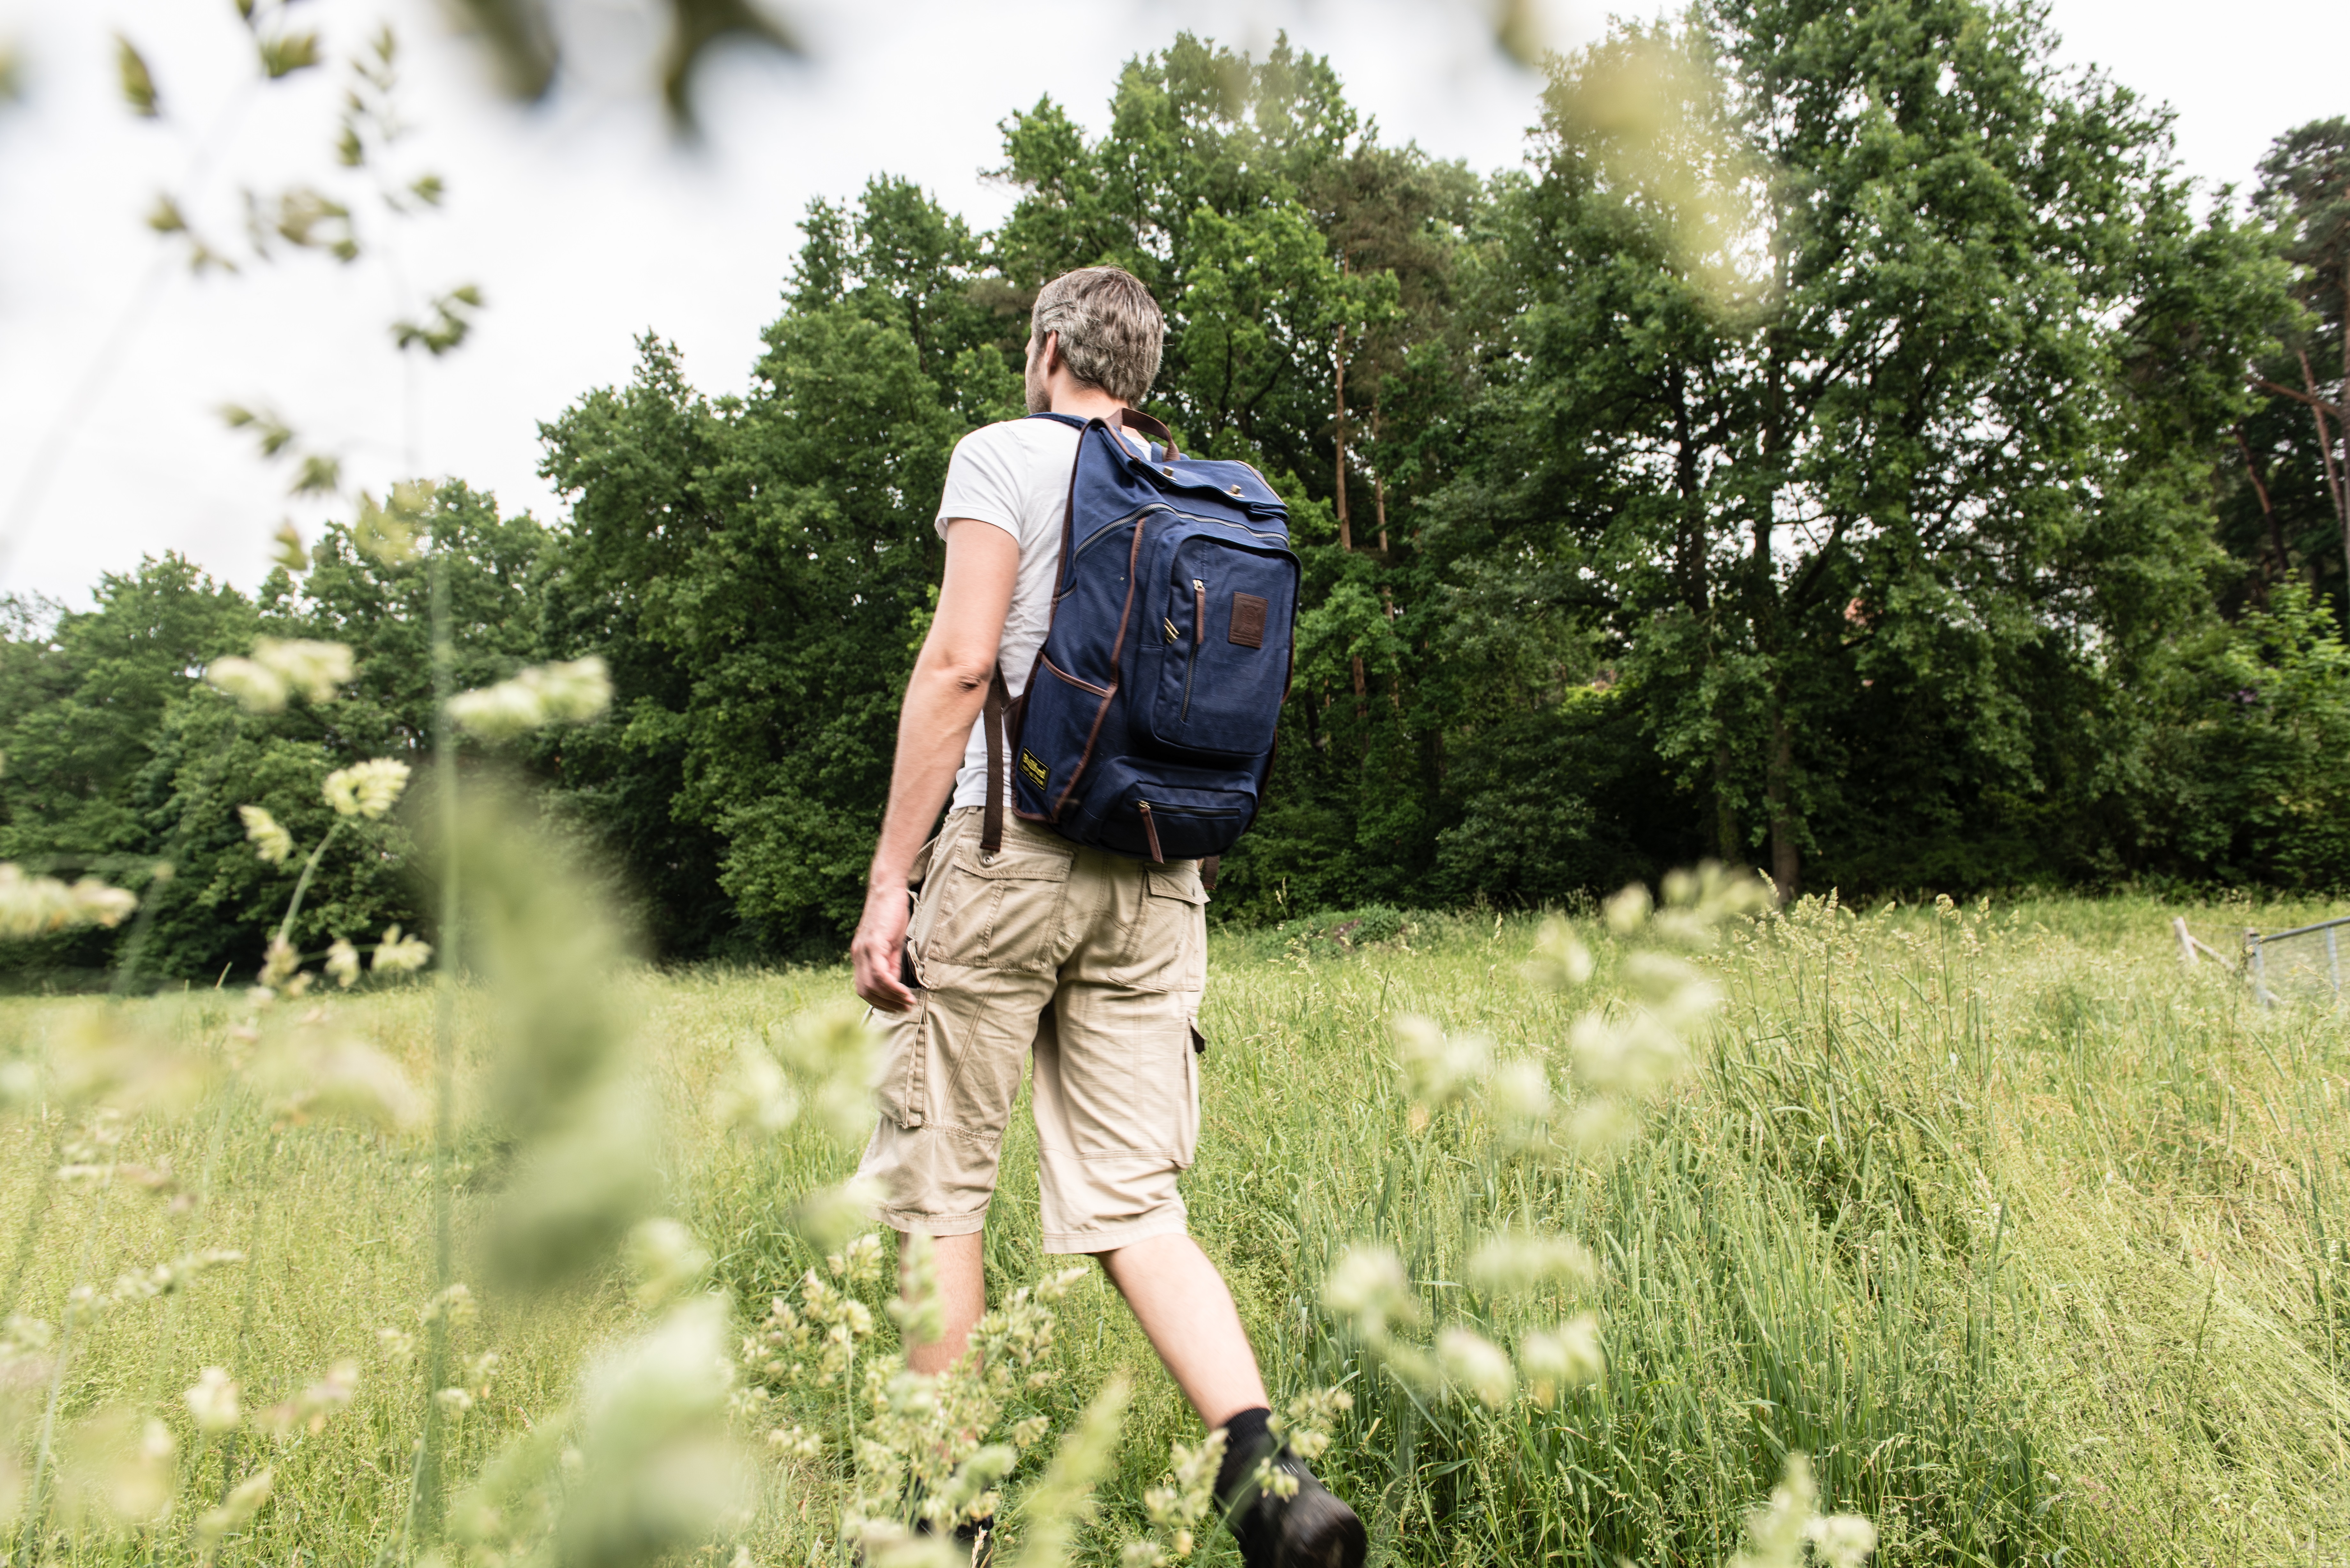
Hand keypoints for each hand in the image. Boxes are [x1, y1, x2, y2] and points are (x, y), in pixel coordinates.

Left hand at [851, 883, 914, 1011]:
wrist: (887, 888)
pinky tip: (905, 992)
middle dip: (886, 1004)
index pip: (864, 988)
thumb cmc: (891, 913)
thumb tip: (895, 983)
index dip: (880, 1002)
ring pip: (872, 986)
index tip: (898, 1006)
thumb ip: (890, 963)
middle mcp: (857, 955)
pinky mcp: (873, 944)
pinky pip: (880, 974)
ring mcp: (863, 950)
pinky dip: (892, 987)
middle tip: (904, 1008)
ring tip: (908, 1002)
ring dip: (891, 999)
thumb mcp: (891, 943)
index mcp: (860, 956)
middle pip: (865, 992)